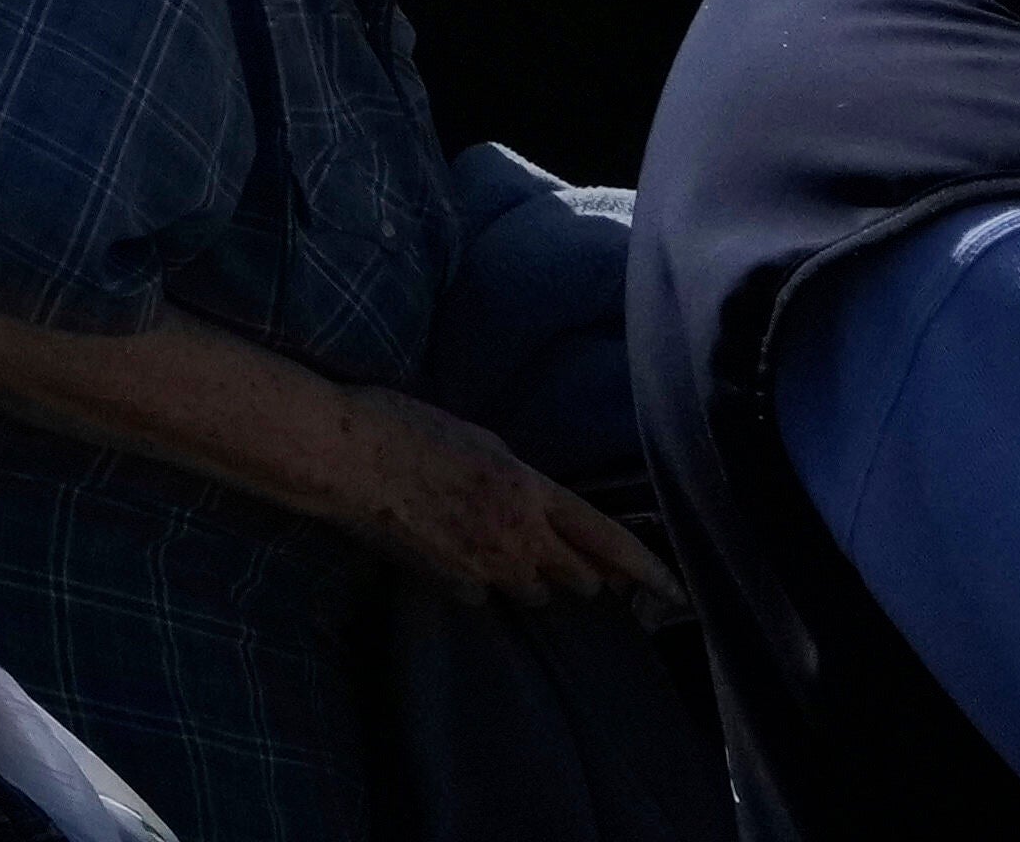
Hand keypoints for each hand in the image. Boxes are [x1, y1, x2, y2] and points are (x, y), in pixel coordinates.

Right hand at [343, 390, 674, 611]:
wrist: (346, 458)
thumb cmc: (405, 427)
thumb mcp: (476, 437)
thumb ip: (514, 474)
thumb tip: (529, 495)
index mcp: (532, 491)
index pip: (607, 540)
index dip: (645, 568)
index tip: (673, 590)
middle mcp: (520, 536)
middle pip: (578, 577)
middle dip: (580, 574)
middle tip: (574, 567)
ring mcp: (486, 565)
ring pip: (532, 592)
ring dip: (529, 578)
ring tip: (503, 555)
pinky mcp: (452, 583)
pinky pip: (481, 592)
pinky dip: (476, 579)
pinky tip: (452, 555)